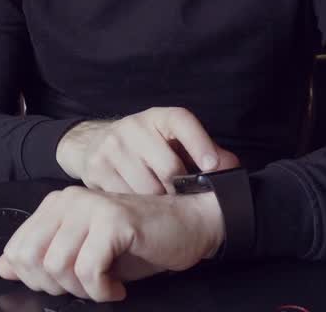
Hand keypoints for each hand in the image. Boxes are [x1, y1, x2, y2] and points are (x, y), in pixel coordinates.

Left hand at [0, 185, 223, 301]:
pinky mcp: (114, 221)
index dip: (36, 278)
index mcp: (57, 205)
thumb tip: (5, 266)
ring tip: (103, 286)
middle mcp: (69, 200)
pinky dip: (101, 290)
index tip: (67, 283)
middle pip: (31, 259)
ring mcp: (91, 207)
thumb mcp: (84, 251)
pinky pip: (89, 270)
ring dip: (82, 290)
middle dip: (55, 285)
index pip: (16, 250)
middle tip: (85, 287)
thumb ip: (43, 256)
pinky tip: (117, 287)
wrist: (188, 225)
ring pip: (58, 266)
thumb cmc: (139, 242)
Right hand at [55, 107, 239, 193]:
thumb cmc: (147, 147)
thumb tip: (231, 168)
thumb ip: (206, 153)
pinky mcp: (96, 168)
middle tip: (178, 196)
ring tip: (157, 202)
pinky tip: (137, 205)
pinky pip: (125, 200)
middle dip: (178, 189)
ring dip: (158, 203)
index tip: (212, 166)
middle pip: (169, 168)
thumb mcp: (174, 141)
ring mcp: (112, 146)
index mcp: (158, 117)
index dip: (200, 144)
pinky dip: (135, 208)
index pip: (182, 122)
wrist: (94, 143)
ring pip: (148, 190)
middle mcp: (133, 126)